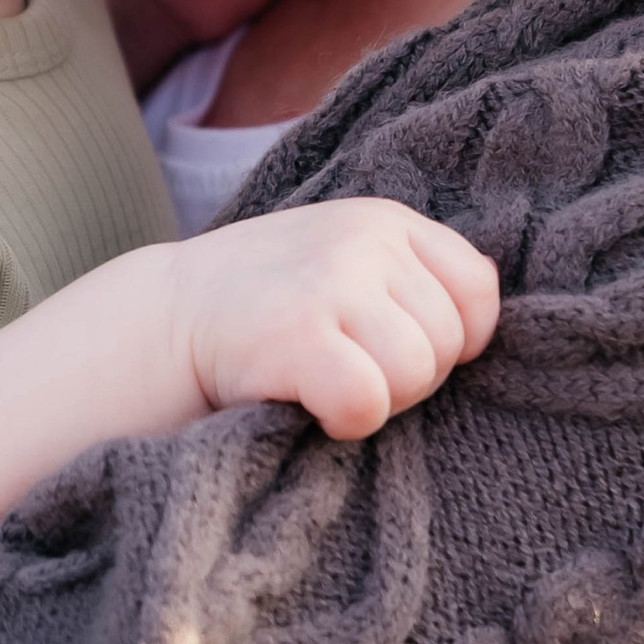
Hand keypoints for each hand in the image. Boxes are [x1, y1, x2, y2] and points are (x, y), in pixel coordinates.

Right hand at [175, 196, 498, 437]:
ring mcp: (331, 280)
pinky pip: (368, 402)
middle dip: (406, 379)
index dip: (450, 341)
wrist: (154, 325)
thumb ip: (408, 278)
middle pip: (447, 343)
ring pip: (415, 375)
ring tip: (320, 383)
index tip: (392, 353)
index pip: (476, 288)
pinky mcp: (296, 331)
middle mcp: (365, 239)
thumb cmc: (259, 311)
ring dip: (373, 401)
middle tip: (340, 371)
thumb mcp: (340, 266)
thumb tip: (488, 309)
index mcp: (385, 221)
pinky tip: (303, 403)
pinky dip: (342, 422)